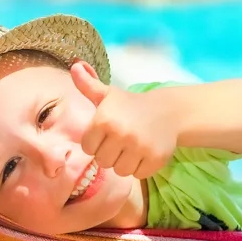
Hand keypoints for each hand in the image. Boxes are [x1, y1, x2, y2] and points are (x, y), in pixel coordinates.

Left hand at [71, 61, 177, 178]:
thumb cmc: (130, 105)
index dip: (96, 142)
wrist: (168, 111)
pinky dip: (140, 167)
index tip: (107, 133)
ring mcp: (140, 148)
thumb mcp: (108, 94)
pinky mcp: (155, 159)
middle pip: (103, 161)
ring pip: (120, 171)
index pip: (88, 148)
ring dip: (124, 162)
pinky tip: (144, 153)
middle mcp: (122, 134)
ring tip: (131, 147)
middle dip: (109, 153)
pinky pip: (137, 175)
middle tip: (120, 141)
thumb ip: (88, 85)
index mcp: (105, 120)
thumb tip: (74, 65)